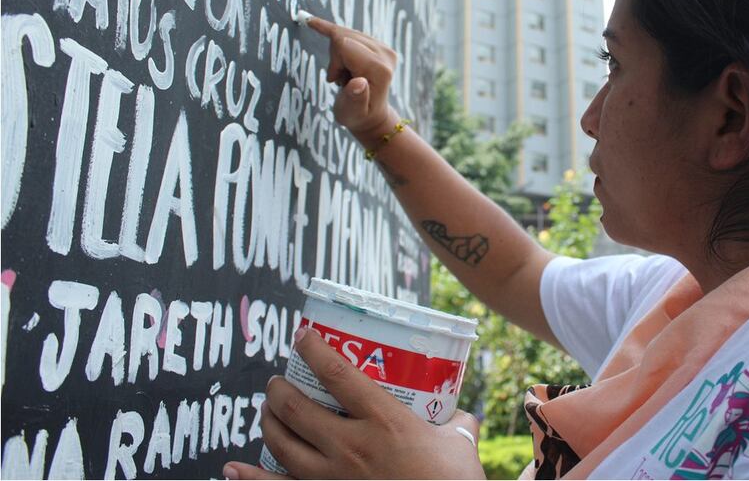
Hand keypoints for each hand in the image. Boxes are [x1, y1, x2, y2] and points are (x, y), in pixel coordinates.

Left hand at [223, 328, 485, 479]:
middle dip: (278, 390)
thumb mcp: (460, 444)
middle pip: (296, 408)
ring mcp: (333, 478)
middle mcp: (351, 446)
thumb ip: (457, 423)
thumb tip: (461, 413)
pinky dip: (249, 477)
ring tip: (269, 411)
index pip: (337, 374)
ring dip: (268, 422)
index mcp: (384, 421)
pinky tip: (232, 467)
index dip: (313, 349)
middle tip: (278, 382)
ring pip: (281, 444)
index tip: (302, 336)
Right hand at [306, 17, 399, 145]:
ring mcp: (384, 48)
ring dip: (337, 55)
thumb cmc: (358, 116)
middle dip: (335, 57)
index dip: (334, 62)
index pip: (344, 45)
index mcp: (380, 70)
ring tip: (345, 75)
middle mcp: (386, 55)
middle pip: (344, 36)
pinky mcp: (378, 45)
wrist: (371, 116)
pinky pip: (348, 32)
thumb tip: (359, 83)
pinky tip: (310, 21)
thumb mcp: (352, 113)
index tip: (338, 81)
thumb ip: (355, 99)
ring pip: (344, 34)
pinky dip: (330, 31)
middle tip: (341, 79)